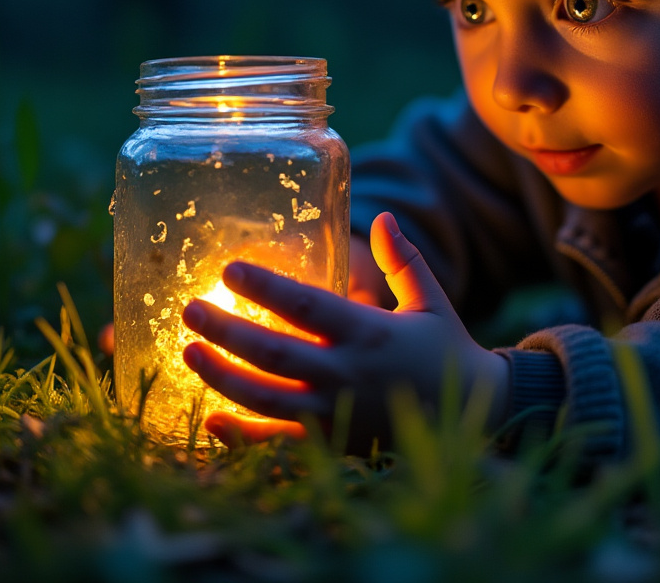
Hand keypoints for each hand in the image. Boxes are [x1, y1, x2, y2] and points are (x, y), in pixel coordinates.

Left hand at [181, 212, 509, 452]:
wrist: (470, 414)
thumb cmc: (444, 348)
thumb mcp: (430, 299)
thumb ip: (404, 260)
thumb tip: (383, 216)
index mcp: (370, 333)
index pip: (308, 306)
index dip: (267, 288)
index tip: (230, 269)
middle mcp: (347, 374)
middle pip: (274, 353)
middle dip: (226, 332)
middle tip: (190, 310)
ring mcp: (335, 413)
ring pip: (266, 399)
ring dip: (221, 377)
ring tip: (188, 352)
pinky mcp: (331, 443)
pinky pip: (277, 442)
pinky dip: (241, 435)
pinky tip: (209, 418)